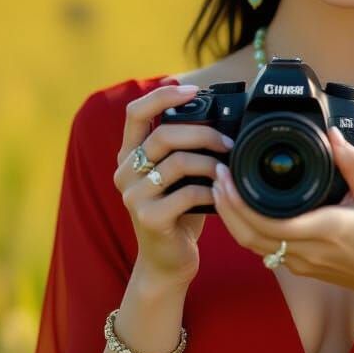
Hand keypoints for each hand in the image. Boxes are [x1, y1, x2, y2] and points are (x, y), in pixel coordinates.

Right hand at [113, 81, 232, 287]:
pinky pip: (187, 194)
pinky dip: (211, 192)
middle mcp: (125, 173)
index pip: (134, 112)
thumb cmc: (179, 212)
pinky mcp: (149, 219)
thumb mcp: (178, 176)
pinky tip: (221, 196)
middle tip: (228, 142)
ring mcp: (133, 197)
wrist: (168, 262)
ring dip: (211, 163)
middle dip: (203, 133)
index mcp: (129, 155)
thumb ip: (183, 149)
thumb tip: (220, 118)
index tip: (193, 91)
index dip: (163, 96)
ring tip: (227, 170)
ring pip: (177, 162)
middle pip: (163, 135)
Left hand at [212, 125, 353, 307]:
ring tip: (222, 190)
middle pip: (249, 236)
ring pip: (252, 246)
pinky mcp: (299, 267)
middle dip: (226, 207)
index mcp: (324, 229)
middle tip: (216, 177)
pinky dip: (246, 230)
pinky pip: (263, 250)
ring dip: (232, 219)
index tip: (227, 176)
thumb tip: (334, 135)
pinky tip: (243, 210)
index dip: (239, 203)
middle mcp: (307, 250)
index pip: (268, 222)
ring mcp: (300, 262)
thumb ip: (352, 164)